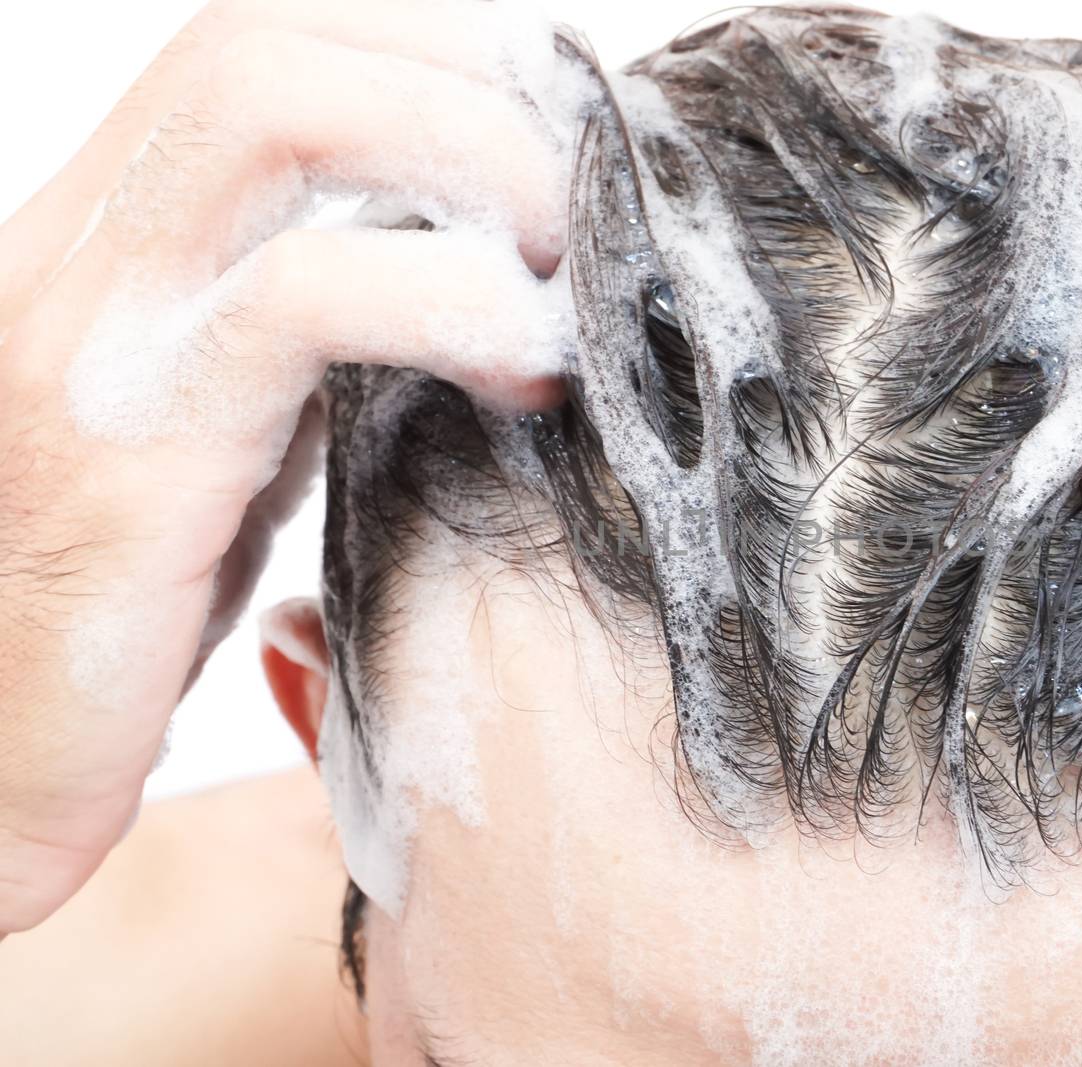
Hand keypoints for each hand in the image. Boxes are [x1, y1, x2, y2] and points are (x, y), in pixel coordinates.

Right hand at [0, 0, 566, 933]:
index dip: (428, 52)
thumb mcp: (232, 441)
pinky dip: (450, 299)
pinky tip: (525, 368)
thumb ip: (313, 346)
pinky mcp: (125, 455)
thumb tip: (475, 281)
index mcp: (108, 245)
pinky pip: (302, 297)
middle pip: (263, 42)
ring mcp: (85, 341)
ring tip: (568, 266)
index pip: (257, 48)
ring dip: (467, 156)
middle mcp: (76, 258)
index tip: (557, 132)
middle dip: (463, 79)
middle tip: (584, 192)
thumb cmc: (125, 621)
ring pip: (269, 114)